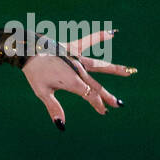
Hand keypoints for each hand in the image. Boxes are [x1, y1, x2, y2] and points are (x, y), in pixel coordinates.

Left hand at [21, 28, 135, 129]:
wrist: (29, 52)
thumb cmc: (35, 74)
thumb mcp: (43, 93)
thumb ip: (54, 108)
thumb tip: (61, 126)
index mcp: (72, 82)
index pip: (90, 95)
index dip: (97, 104)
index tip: (104, 111)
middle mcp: (78, 70)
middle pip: (97, 85)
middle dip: (107, 96)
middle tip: (119, 104)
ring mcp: (77, 58)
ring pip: (99, 65)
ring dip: (114, 70)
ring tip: (129, 72)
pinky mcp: (74, 47)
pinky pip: (89, 40)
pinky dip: (100, 36)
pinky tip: (112, 33)